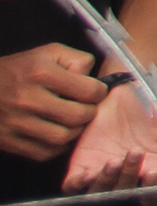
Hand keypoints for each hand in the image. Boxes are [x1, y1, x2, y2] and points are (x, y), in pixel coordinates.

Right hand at [0, 42, 105, 163]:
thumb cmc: (16, 69)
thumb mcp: (46, 53)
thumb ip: (76, 60)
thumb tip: (94, 80)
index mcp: (41, 72)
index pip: (89, 90)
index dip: (99, 91)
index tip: (94, 91)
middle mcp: (28, 98)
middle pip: (79, 116)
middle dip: (89, 113)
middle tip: (85, 108)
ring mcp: (16, 122)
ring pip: (62, 137)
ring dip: (74, 131)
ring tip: (71, 122)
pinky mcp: (8, 141)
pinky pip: (44, 152)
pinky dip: (55, 147)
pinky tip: (54, 133)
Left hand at [62, 67, 156, 192]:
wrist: (129, 82)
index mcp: (154, 166)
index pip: (153, 195)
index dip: (153, 194)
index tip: (154, 176)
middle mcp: (128, 172)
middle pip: (125, 194)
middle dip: (130, 178)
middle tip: (134, 153)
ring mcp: (103, 167)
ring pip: (99, 193)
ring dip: (106, 183)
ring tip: (112, 160)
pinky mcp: (82, 159)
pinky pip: (73, 185)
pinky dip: (76, 185)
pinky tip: (86, 173)